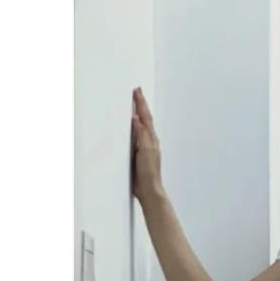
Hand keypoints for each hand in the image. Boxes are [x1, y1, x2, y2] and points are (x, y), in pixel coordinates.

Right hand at [131, 87, 162, 202]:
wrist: (148, 190)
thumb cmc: (148, 172)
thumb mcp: (145, 150)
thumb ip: (141, 134)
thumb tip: (136, 118)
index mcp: (151, 138)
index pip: (145, 117)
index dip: (141, 104)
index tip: (137, 91)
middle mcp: (148, 141)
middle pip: (144, 119)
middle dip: (140, 106)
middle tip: (136, 93)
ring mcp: (143, 148)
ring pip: (139, 127)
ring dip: (136, 115)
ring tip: (133, 105)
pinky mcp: (137, 155)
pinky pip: (134, 137)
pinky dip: (131, 129)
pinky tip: (128, 128)